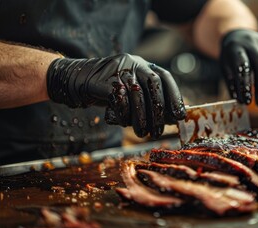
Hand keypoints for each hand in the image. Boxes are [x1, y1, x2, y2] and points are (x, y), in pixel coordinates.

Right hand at [46, 54, 185, 138]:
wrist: (77, 80)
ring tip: (143, 133)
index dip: (175, 97)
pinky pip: (119, 99)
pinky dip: (124, 114)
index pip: (165, 78)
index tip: (180, 116)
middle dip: (159, 111)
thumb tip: (174, 118)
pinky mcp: (103, 80)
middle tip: (159, 131)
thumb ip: (152, 101)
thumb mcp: (133, 93)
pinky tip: (124, 122)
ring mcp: (118, 69)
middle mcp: (134, 63)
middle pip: (153, 85)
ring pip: (136, 95)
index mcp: (144, 65)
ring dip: (141, 118)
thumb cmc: (111, 91)